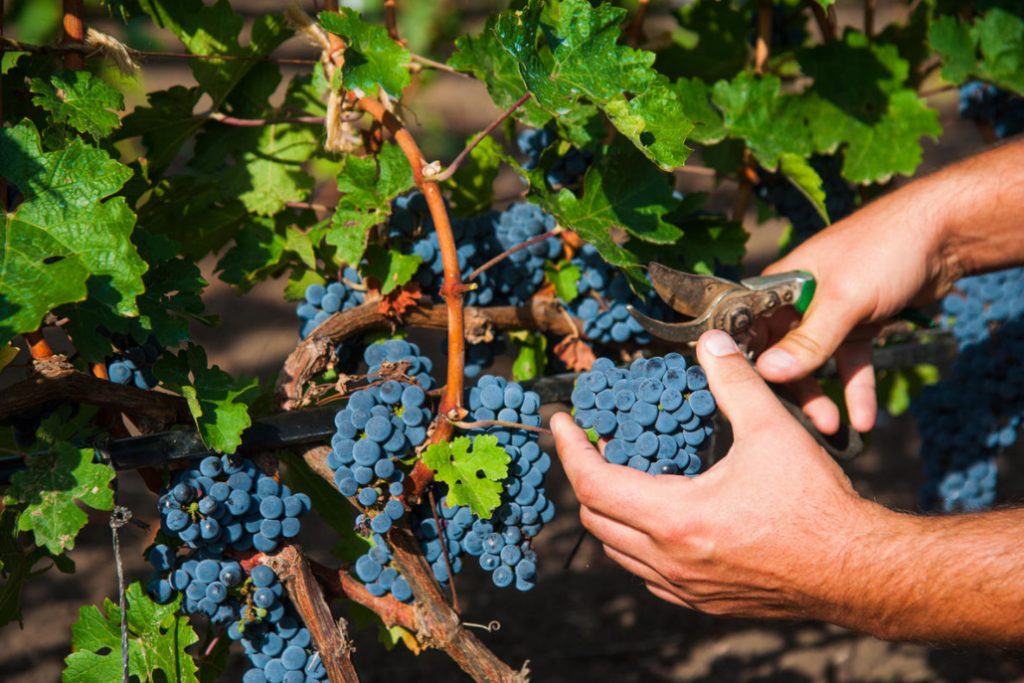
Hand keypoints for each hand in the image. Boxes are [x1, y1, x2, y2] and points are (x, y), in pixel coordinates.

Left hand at [551, 330, 882, 619]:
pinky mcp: (702, 601)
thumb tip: (711, 340)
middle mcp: (669, 560)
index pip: (593, 483)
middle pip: (595, 518)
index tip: (562, 422)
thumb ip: (735, 381)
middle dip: (585, 476)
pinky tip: (656, 516)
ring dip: (609, 511)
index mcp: (675, 518)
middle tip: (595, 443)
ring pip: (617, 550)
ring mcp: (684, 586)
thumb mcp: (773, 430)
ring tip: (622, 473)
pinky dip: (634, 542)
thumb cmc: (815, 504)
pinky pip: (646, 572)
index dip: (569, 448)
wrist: (854, 570)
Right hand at [754, 181, 962, 433]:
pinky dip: (856, 390)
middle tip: (802, 423)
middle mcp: (797, 302)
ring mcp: (828, 316)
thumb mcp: (844, 299)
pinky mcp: (858, 327)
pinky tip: (863, 419)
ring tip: (832, 429)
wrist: (945, 234)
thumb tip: (768, 373)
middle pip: (780, 355)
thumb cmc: (883, 250)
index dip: (744, 363)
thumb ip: (808, 340)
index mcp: (779, 286)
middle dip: (791, 391)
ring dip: (822, 397)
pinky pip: (851, 365)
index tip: (746, 399)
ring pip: (816, 365)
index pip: (748, 329)